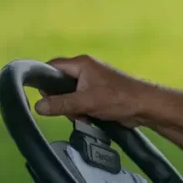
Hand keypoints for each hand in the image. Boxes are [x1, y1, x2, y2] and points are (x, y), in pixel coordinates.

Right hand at [34, 55, 154, 126]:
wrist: (145, 107)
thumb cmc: (119, 98)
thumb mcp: (86, 102)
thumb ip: (61, 104)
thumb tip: (37, 107)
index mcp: (81, 63)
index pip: (52, 66)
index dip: (43, 80)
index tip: (42, 96)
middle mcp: (85, 70)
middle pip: (58, 84)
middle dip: (60, 100)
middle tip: (69, 110)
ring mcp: (91, 82)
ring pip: (68, 96)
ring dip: (72, 109)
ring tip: (83, 116)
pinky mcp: (96, 94)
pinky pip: (79, 102)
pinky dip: (81, 111)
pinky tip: (88, 119)